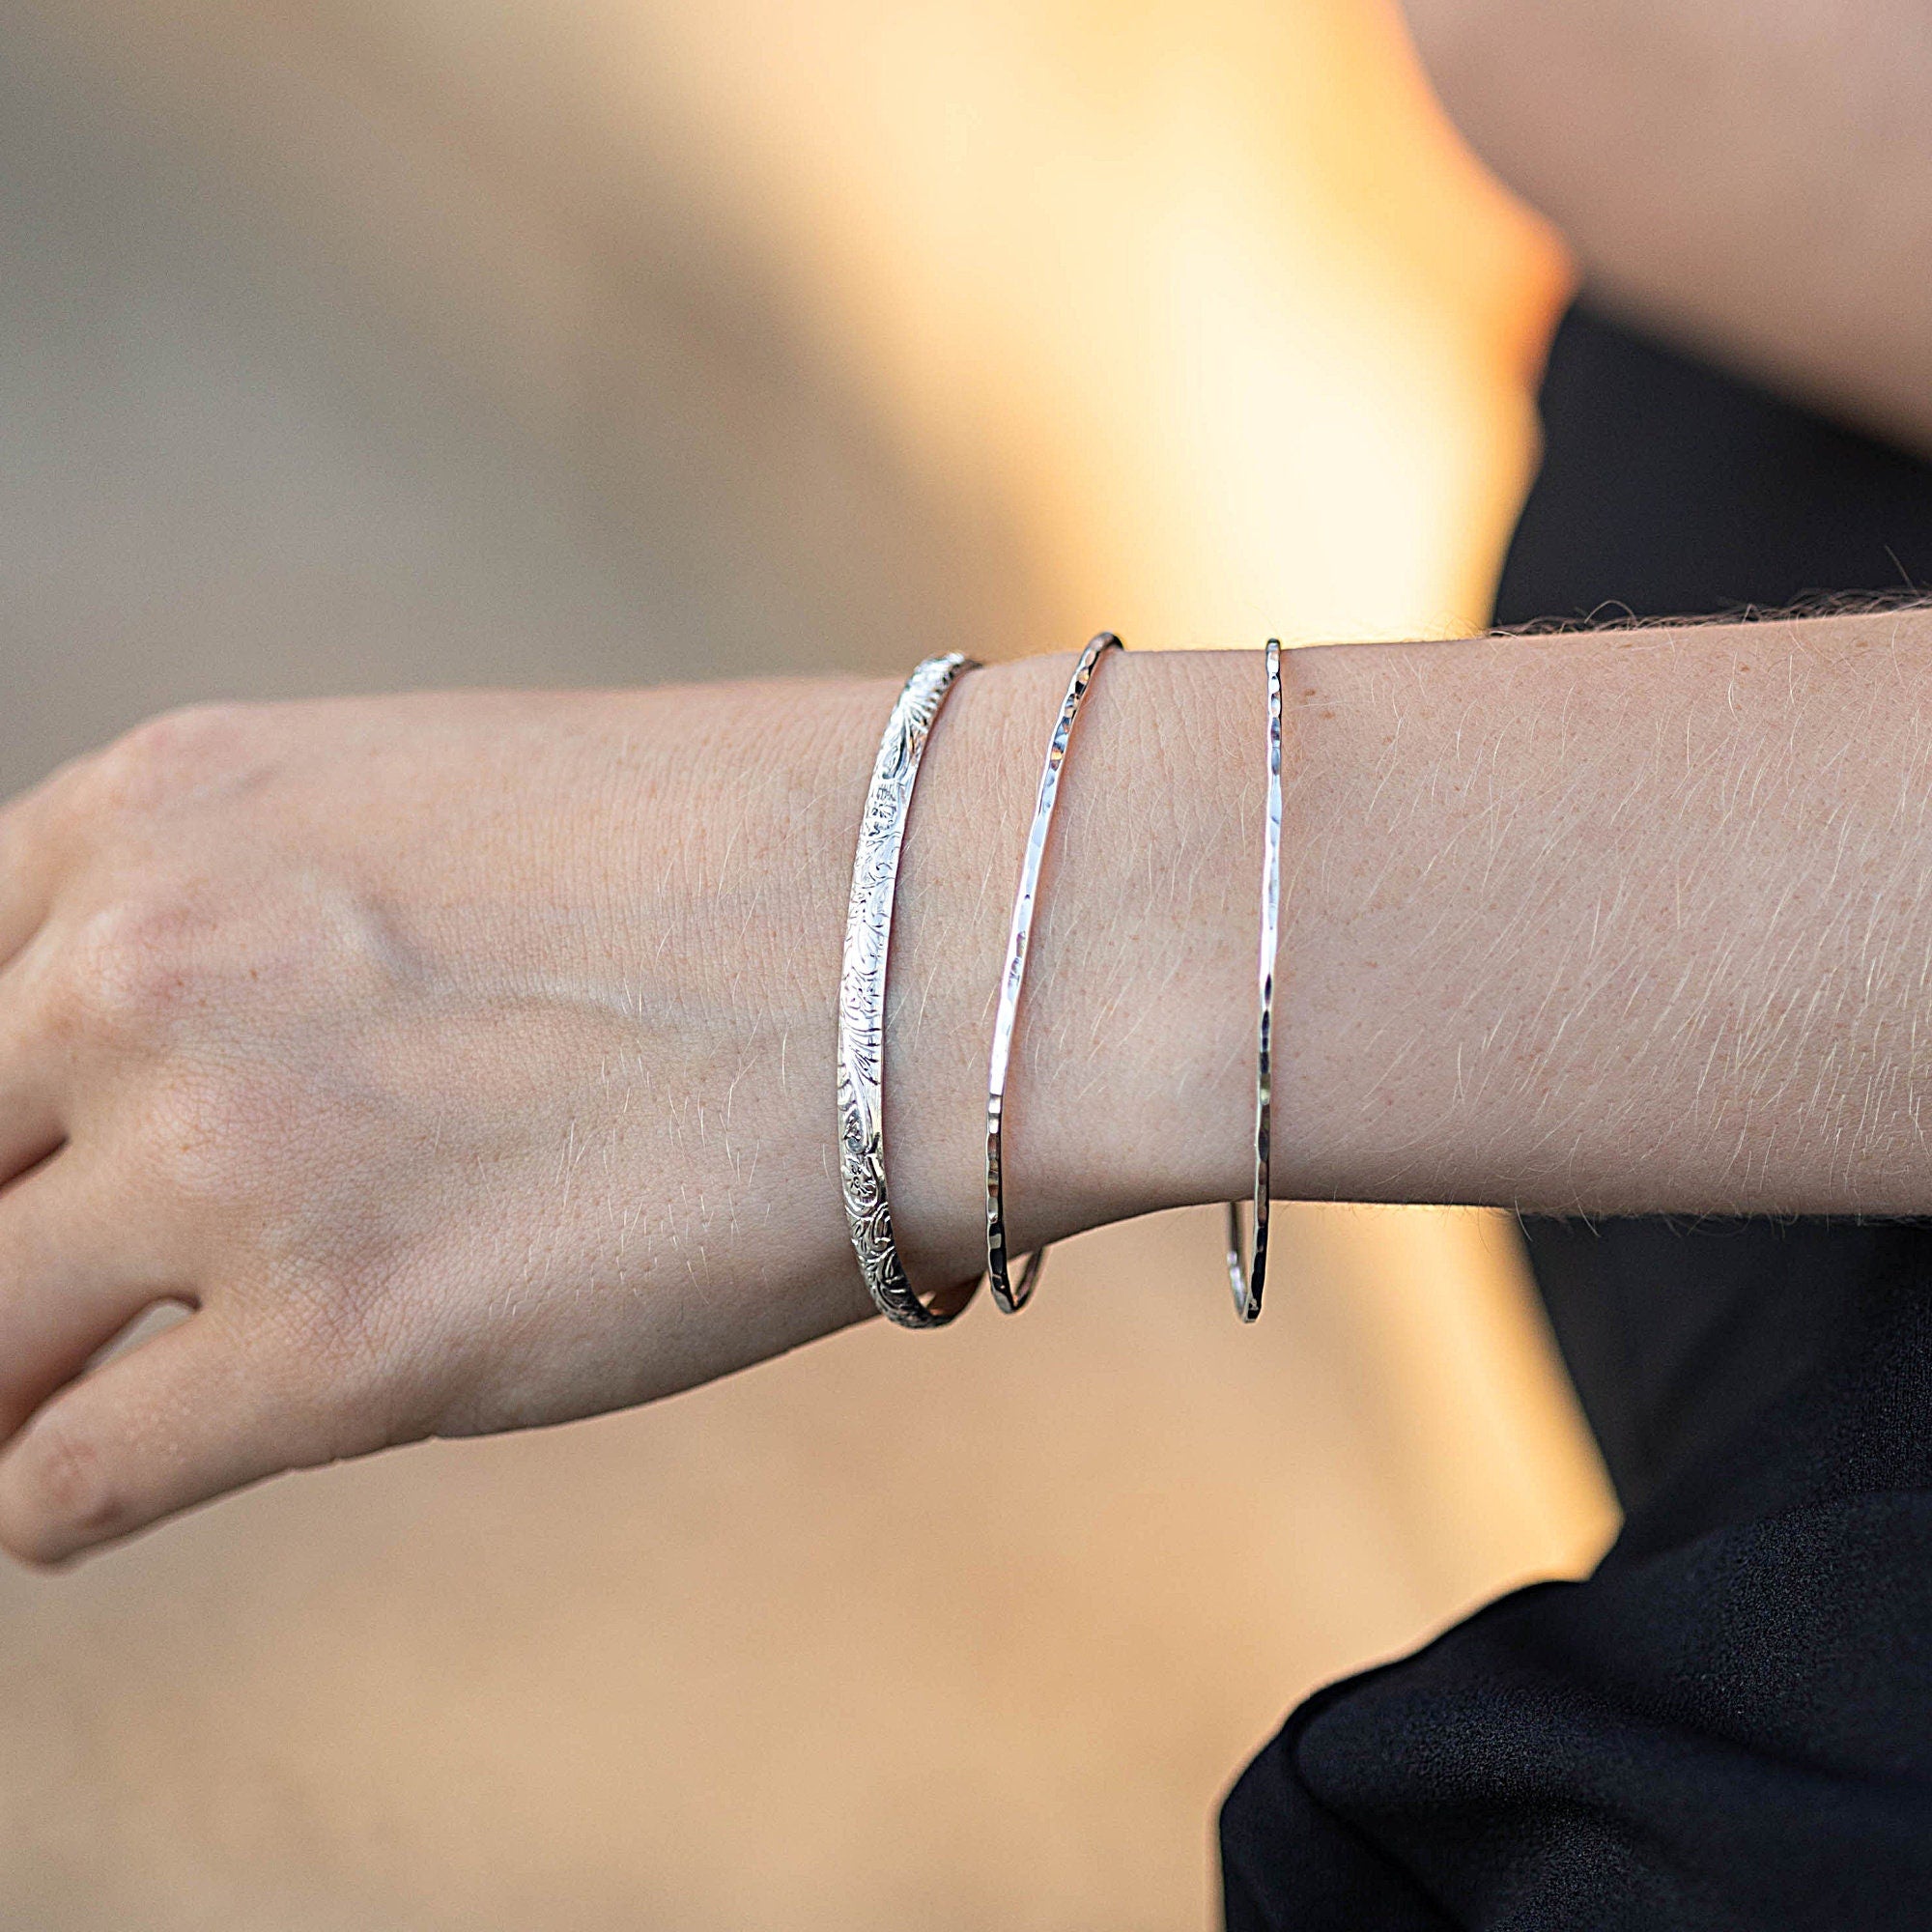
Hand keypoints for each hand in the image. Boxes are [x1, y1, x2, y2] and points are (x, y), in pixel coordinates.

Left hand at [0, 684, 912, 1562]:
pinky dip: (70, 1495)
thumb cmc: (740, 871)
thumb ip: (258, 931)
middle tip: (77, 1301)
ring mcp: (224, 1159)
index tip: (50, 1177)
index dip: (5, 1111)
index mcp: (160, 808)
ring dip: (15, 1381)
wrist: (948, 935)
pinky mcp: (334, 1349)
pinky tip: (163, 1463)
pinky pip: (63, 1482)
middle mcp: (142, 968)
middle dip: (2, 1247)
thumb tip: (159, 1094)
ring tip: (100, 1397)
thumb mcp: (430, 824)